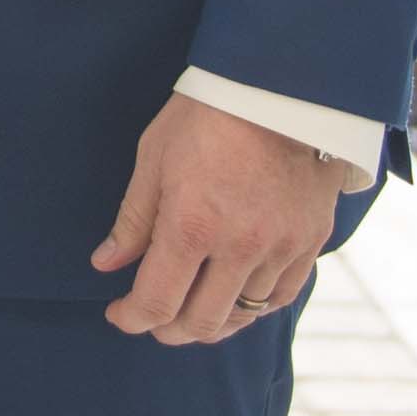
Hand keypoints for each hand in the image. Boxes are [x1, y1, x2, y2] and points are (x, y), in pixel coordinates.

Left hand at [92, 95, 348, 345]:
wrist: (281, 86)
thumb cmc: (207, 115)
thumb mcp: (154, 160)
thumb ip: (133, 221)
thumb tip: (106, 265)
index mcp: (193, 226)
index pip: (157, 303)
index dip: (131, 319)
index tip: (119, 314)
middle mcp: (240, 246)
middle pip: (201, 322)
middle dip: (168, 329)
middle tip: (153, 318)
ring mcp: (281, 247)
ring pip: (243, 315)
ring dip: (212, 320)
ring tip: (192, 309)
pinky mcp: (310, 240)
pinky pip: (282, 297)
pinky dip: (254, 307)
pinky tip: (235, 297)